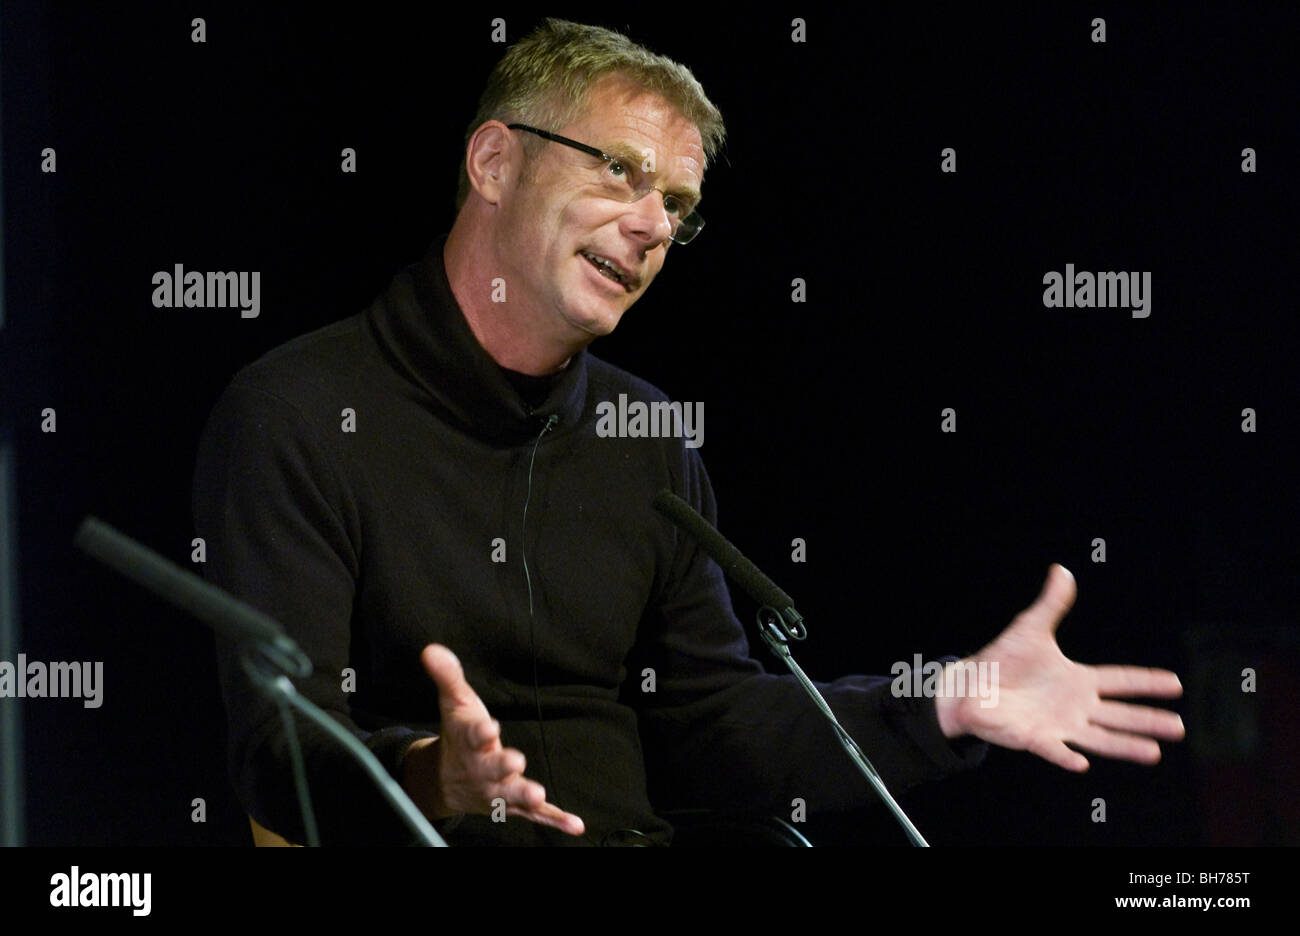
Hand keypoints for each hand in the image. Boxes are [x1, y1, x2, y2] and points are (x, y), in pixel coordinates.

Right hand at [401, 644, 584, 835]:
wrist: (445, 782)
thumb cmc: (458, 735)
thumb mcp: (454, 702)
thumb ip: (448, 676)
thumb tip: (432, 649)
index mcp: (470, 741)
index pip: (473, 734)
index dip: (480, 731)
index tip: (488, 727)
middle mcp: (483, 768)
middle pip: (492, 768)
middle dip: (502, 765)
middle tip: (515, 761)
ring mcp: (498, 789)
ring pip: (511, 796)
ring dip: (525, 796)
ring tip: (539, 796)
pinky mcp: (513, 804)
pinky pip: (535, 815)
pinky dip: (554, 819)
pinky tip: (575, 825)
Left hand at [934, 564, 1184, 770]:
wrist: (972, 684)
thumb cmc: (1005, 659)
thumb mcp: (1031, 628)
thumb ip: (1051, 603)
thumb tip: (1062, 570)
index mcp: (1079, 680)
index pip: (1120, 680)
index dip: (1147, 682)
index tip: (1176, 683)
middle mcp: (1075, 705)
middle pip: (1119, 714)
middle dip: (1148, 720)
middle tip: (1179, 727)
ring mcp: (1058, 724)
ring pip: (1098, 738)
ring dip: (1124, 745)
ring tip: (1152, 753)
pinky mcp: (1034, 738)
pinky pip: (1053, 750)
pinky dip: (1066, 757)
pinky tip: (1081, 764)